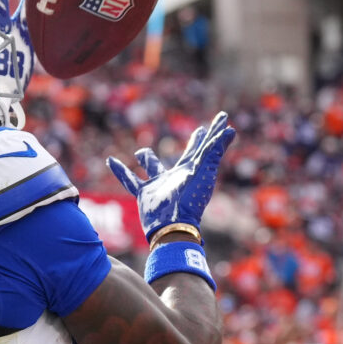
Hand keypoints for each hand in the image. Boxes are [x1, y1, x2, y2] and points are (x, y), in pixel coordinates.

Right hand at [108, 112, 235, 236]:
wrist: (172, 225)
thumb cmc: (190, 198)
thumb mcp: (204, 170)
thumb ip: (215, 149)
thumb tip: (231, 129)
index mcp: (193, 170)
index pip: (206, 146)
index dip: (214, 133)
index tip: (223, 118)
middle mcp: (178, 176)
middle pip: (188, 155)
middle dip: (195, 143)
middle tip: (200, 131)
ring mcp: (160, 185)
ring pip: (152, 167)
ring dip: (147, 159)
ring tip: (141, 151)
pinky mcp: (145, 194)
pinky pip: (130, 180)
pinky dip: (121, 172)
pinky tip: (111, 161)